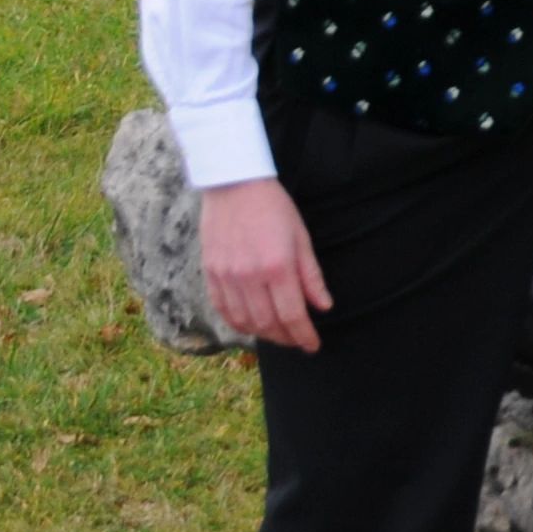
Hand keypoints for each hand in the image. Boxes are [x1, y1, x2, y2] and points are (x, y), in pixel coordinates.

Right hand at [199, 178, 330, 352]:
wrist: (234, 185)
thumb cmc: (274, 208)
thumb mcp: (302, 238)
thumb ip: (311, 276)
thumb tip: (322, 307)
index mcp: (277, 267)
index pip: (293, 315)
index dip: (304, 336)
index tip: (313, 346)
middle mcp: (249, 276)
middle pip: (268, 324)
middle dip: (286, 338)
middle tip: (299, 341)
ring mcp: (226, 276)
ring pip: (244, 321)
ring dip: (264, 335)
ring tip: (279, 335)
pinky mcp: (209, 273)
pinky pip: (222, 309)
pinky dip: (238, 323)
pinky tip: (251, 325)